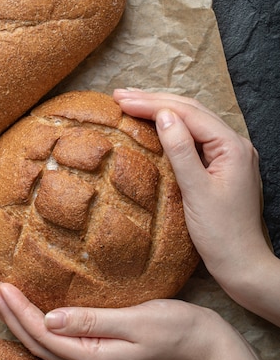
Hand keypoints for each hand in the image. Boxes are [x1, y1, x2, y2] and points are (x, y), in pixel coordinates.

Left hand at [0, 281, 215, 359]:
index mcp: (95, 358)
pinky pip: (57, 345)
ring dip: (18, 323)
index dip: (17, 311)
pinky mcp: (99, 357)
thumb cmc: (174, 327)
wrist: (203, 344)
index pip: (44, 334)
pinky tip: (29, 317)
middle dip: (9, 316)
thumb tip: (48, 318)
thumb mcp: (134, 320)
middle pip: (37, 343)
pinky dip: (36, 329)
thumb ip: (91, 321)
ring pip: (44, 346)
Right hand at [113, 89, 270, 305]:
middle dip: (154, 101)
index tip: (122, 100)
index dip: (152, 104)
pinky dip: (171, 129)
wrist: (240, 263)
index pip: (187, 113)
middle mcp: (234, 144)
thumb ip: (180, 151)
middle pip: (190, 111)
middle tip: (119, 96)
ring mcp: (228, 155)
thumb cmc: (221, 234)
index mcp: (232, 146)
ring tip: (131, 104)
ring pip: (192, 122)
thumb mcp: (196, 192)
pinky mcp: (220, 167)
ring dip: (161, 111)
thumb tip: (163, 115)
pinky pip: (193, 139)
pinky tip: (154, 126)